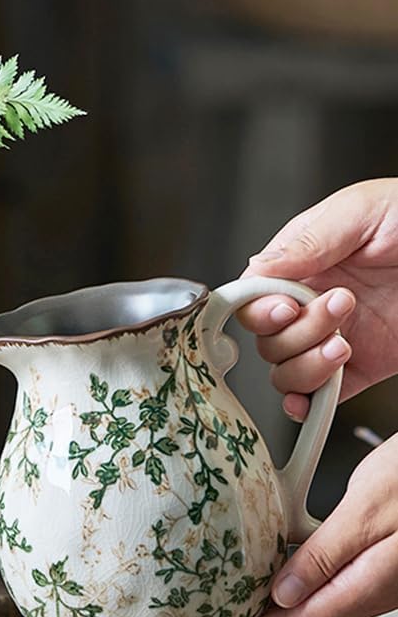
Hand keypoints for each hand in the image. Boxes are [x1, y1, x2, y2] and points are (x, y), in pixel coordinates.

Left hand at [190, 432, 397, 616]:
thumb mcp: (371, 506)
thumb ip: (329, 553)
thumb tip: (282, 594)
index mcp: (367, 584)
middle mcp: (373, 589)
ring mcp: (379, 578)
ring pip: (314, 604)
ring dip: (271, 612)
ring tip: (230, 611)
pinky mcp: (383, 561)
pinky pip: (329, 583)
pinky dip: (296, 587)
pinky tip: (276, 576)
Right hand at [235, 178, 397, 420]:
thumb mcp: (360, 212)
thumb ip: (308, 242)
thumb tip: (259, 267)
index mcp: (302, 264)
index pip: (254, 296)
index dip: (261, 310)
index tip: (287, 307)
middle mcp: (312, 303)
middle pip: (268, 339)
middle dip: (296, 333)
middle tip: (341, 307)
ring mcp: (335, 337)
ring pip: (287, 371)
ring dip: (307, 365)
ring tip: (347, 343)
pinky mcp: (362, 369)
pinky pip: (320, 396)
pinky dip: (309, 404)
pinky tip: (314, 398)